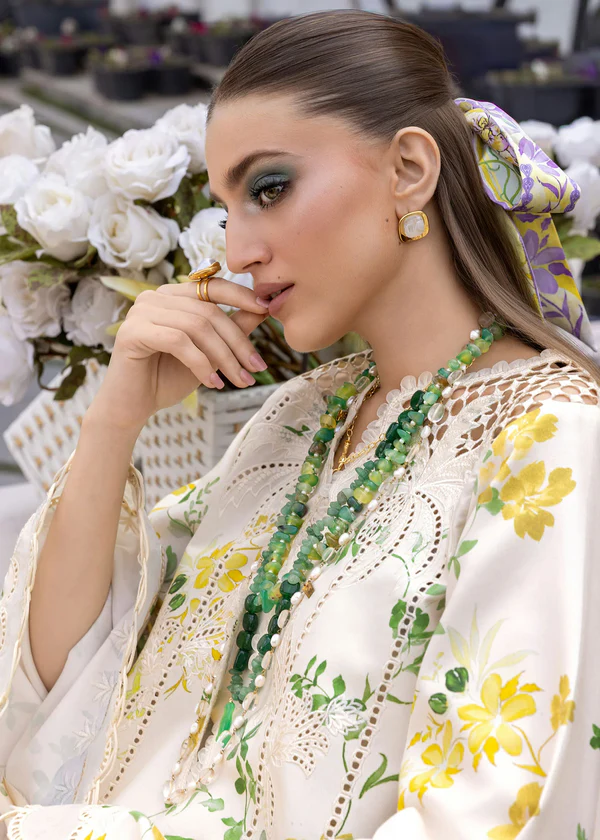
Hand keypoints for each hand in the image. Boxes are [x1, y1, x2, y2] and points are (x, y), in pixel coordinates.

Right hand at [89, 276, 269, 431]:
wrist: (133, 407)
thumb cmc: (168, 378)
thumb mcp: (209, 353)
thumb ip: (231, 329)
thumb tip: (264, 310)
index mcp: (173, 296)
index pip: (212, 286)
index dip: (241, 295)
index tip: (267, 310)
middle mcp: (155, 297)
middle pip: (209, 311)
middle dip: (238, 342)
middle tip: (256, 369)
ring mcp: (141, 311)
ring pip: (197, 327)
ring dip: (224, 357)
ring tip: (238, 381)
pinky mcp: (132, 332)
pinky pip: (178, 341)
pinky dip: (201, 364)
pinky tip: (213, 384)